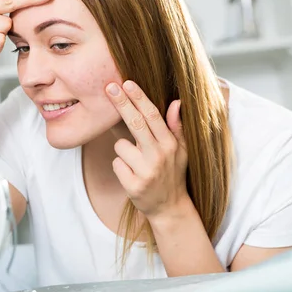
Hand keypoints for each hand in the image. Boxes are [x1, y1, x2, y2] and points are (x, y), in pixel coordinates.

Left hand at [106, 80, 188, 218]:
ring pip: (120, 145)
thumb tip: (177, 102)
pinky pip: (116, 164)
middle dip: (121, 103)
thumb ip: (177, 127)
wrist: (170, 208)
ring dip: (123, 150)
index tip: (127, 83)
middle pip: (136, 123)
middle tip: (109, 87)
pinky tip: (132, 174)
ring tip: (136, 161)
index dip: (139, 98)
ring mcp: (146, 172)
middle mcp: (159, 156)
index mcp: (171, 144)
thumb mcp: (181, 150)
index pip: (153, 116)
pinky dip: (120, 166)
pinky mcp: (133, 186)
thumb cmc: (173, 173)